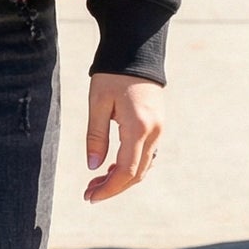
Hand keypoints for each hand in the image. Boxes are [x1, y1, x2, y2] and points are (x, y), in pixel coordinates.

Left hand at [85, 75, 162, 203]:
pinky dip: (130, 166)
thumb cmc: (112, 74)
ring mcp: (159, 129)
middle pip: (137, 174)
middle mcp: (154, 132)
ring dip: (121, 178)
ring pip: (143, 166)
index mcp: (138, 127)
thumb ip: (95, 137)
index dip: (109, 189)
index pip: (126, 171)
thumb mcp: (97, 104)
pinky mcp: (157, 124)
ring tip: (96, 182)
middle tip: (89, 194)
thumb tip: (93, 167)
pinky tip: (112, 167)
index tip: (90, 198)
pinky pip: (146, 154)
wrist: (136, 50)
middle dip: (113, 188)